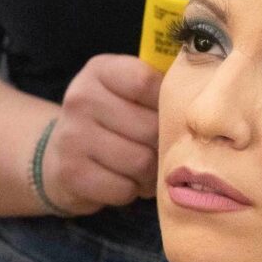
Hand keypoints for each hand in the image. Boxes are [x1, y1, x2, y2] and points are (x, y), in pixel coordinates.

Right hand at [41, 55, 163, 213]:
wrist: (58, 155)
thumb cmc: (110, 122)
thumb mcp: (126, 93)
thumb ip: (158, 90)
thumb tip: (203, 105)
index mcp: (100, 71)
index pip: (147, 83)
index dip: (167, 105)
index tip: (167, 116)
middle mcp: (81, 98)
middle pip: (150, 128)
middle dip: (161, 146)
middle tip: (157, 151)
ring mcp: (72, 136)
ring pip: (141, 162)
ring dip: (149, 173)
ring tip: (143, 168)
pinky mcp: (71, 173)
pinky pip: (124, 189)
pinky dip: (131, 191)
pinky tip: (122, 181)